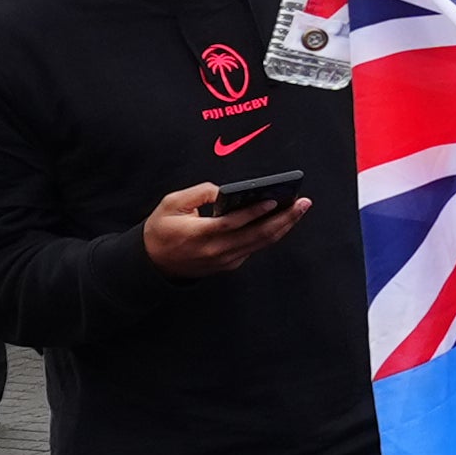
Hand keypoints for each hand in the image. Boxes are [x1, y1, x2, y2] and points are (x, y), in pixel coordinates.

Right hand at [139, 179, 308, 277]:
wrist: (153, 263)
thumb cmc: (162, 230)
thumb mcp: (171, 204)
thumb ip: (198, 193)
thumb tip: (223, 190)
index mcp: (200, 234)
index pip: (233, 223)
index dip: (255, 212)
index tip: (274, 200)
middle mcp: (216, 251)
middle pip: (257, 236)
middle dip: (284, 218)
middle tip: (302, 203)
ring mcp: (225, 260)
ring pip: (261, 243)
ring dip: (283, 226)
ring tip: (299, 209)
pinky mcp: (229, 264)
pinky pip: (254, 248)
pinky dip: (270, 234)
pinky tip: (282, 220)